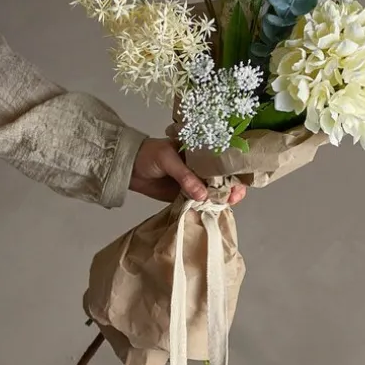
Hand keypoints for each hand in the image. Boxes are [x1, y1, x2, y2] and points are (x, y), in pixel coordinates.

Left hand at [128, 138, 247, 205]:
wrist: (128, 167)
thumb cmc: (148, 154)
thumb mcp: (167, 158)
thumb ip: (185, 175)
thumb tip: (203, 195)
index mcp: (200, 152)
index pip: (222, 160)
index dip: (233, 171)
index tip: (237, 183)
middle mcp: (201, 167)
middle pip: (222, 178)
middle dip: (232, 188)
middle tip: (233, 198)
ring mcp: (193, 182)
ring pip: (213, 192)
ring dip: (221, 200)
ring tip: (225, 205)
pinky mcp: (185, 196)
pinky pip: (199, 202)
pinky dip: (206, 208)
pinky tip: (212, 211)